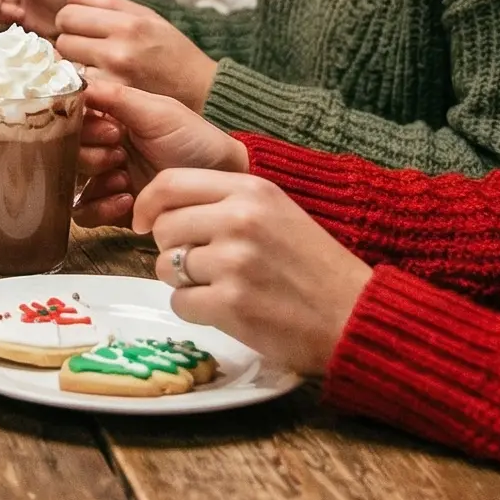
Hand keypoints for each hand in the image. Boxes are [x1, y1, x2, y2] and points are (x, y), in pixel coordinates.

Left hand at [55, 0, 217, 111]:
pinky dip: (82, 85)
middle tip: (87, 47)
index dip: (70, 18)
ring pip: (66, 66)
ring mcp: (114, 80)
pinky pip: (79, 88)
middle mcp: (119, 51)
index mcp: (128, 24)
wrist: (200, 91)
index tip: (81, 25)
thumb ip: (107, 4)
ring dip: (73, 64)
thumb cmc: (173, 51)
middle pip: (62, 40)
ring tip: (93, 65)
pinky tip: (96, 81)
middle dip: (70, 41)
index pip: (68, 14)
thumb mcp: (148, 17)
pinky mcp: (113, 102)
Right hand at [73, 73, 247, 227]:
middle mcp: (100, 146)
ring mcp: (103, 178)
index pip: (69, 117)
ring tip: (124, 177)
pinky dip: (100, 207)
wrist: (221, 180)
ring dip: (95, 178)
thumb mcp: (159, 111)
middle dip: (89, 153)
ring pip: (69, 181)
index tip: (109, 128)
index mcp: (107, 117)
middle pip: (64, 150)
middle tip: (118, 152)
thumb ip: (115, 96)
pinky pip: (83, 212)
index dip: (79, 123)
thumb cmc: (195, 139)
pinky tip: (127, 199)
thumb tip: (74, 82)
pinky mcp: (110, 208)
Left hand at [135, 168, 371, 376]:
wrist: (356, 316)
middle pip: (163, 228)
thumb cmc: (314, 266)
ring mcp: (234, 262)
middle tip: (204, 265)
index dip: (147, 205)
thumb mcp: (276, 212)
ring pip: (165, 267)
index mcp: (252, 189)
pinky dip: (196, 310)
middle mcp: (240, 219)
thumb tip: (162, 210)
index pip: (170, 183)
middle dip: (172, 249)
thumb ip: (226, 203)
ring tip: (222, 287)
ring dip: (184, 282)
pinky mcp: (231, 304)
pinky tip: (227, 309)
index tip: (143, 223)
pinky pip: (180, 302)